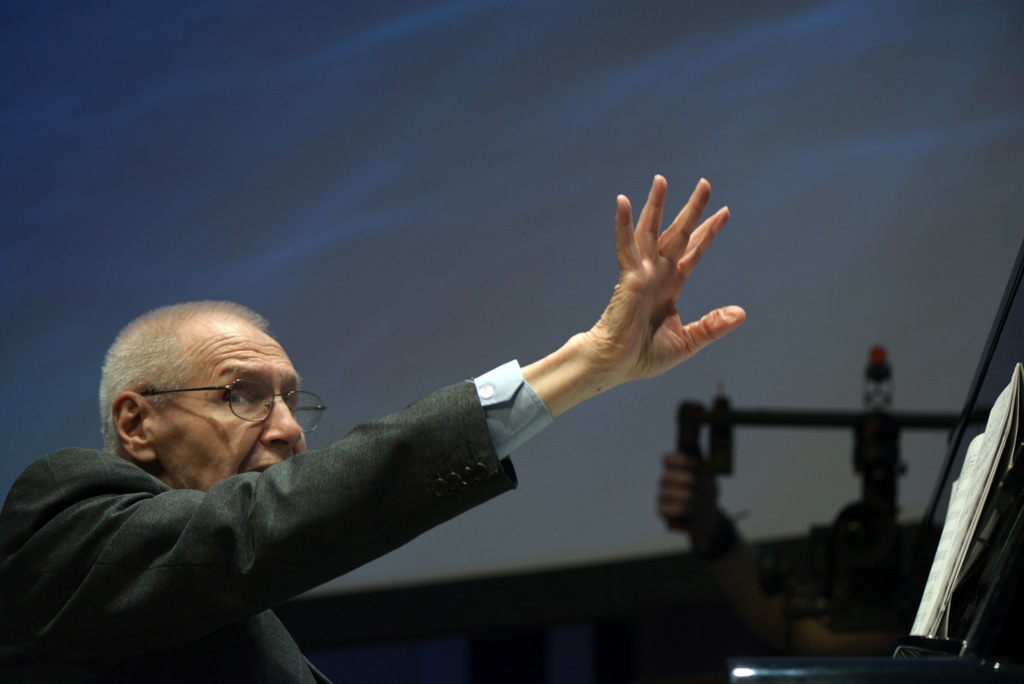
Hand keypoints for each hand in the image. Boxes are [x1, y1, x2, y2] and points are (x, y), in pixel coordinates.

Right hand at [591, 175, 743, 381]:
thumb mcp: (688, 342)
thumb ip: (712, 325)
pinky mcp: (628, 279)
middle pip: (678, 234)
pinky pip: (626, 247)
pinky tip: (624, 201)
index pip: (693, 252)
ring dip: (656, 205)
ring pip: (651, 232)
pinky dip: (624, 224)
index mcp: (671, 286)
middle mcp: (657, 274)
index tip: (725, 212)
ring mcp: (642, 274)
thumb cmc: (643, 356)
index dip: (708, 232)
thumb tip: (741, 313)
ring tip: (661, 180)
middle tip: (705, 183)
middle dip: (692, 209)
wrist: (614, 366)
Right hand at [658, 452, 719, 545]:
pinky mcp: (662, 511)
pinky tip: (689, 508)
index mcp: (675, 468)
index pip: (667, 459)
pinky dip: (678, 508)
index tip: (697, 465)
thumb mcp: (708, 476)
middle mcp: (665, 480)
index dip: (681, 460)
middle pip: (667, 475)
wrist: (707, 512)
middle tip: (695, 482)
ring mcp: (662, 495)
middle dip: (684, 478)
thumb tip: (703, 459)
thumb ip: (704, 465)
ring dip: (683, 494)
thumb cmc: (705, 490)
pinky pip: (665, 508)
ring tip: (694, 498)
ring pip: (666, 492)